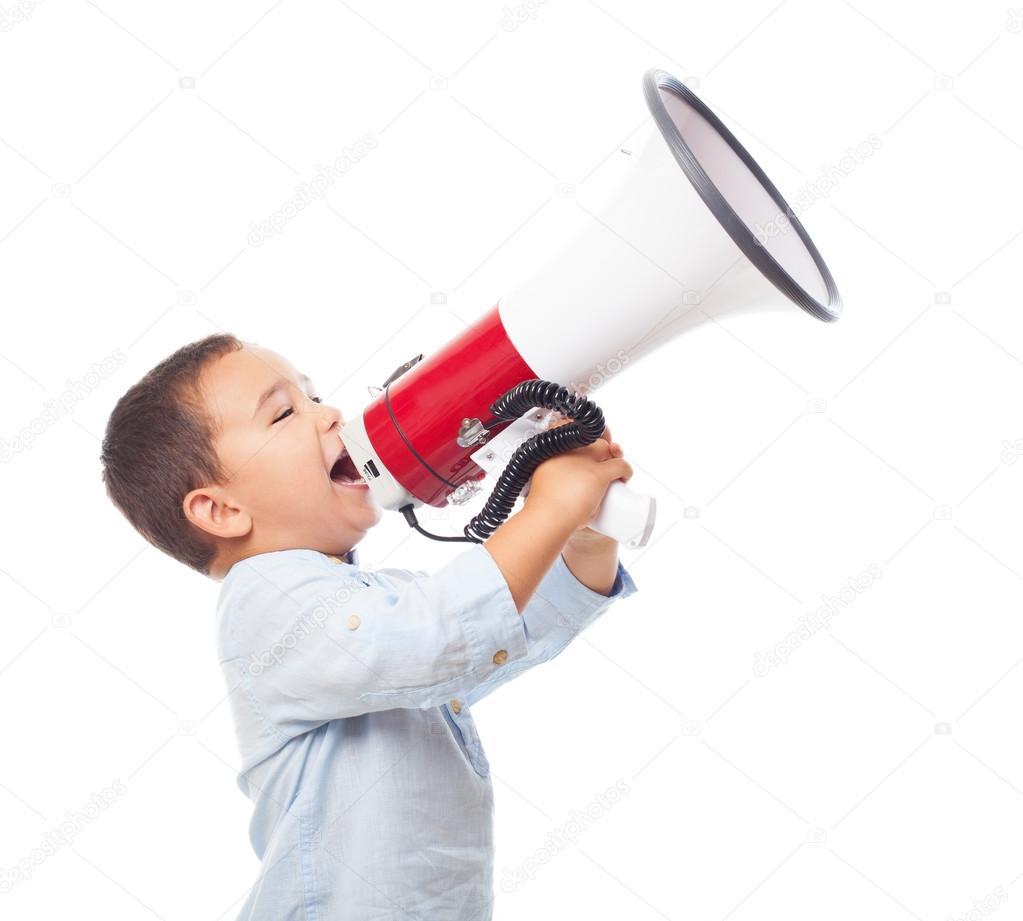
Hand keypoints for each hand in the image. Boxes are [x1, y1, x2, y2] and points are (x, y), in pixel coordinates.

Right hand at [524, 416, 632, 531]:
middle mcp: (569, 449)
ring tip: (613, 470)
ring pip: (607, 448)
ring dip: (614, 457)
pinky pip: (620, 465)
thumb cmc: (545, 503)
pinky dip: (626, 471)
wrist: (547, 518)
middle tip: (603, 459)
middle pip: (593, 438)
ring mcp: (585, 460)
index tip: (590, 443)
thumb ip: (555, 470)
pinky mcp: (599, 473)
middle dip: (601, 446)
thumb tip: (569, 474)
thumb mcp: (545, 477)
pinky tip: (624, 477)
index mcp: (553, 449)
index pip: (571, 427)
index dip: (585, 436)